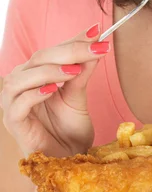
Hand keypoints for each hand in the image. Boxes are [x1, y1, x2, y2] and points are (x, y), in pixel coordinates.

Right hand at [0, 23, 109, 157]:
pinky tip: (53, 90)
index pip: (51, 50)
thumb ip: (83, 69)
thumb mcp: (79, 93)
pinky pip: (16, 106)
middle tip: (94, 49)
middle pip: (36, 60)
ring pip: (20, 79)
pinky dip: (34, 94)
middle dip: (68, 52)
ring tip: (74, 71)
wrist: (69, 160)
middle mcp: (21, 86)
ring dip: (48, 71)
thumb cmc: (70, 127)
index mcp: (35, 75)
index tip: (97, 31)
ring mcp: (14, 106)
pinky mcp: (14, 125)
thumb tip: (96, 41)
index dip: (73, 40)